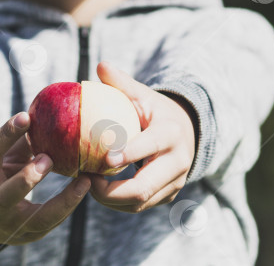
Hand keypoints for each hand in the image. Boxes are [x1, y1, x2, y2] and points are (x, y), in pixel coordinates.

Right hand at [0, 112, 90, 244]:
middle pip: (6, 196)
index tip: (25, 116)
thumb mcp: (3, 158)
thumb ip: (20, 139)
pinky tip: (86, 186)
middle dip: (27, 179)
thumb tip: (48, 106)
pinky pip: (53, 222)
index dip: (4, 135)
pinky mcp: (30, 236)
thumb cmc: (0, 175)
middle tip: (48, 158)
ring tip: (83, 180)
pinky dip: (70, 205)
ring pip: (36, 218)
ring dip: (62, 200)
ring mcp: (11, 225)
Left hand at [87, 61, 195, 213]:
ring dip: (110, 200)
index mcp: (171, 133)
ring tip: (87, 185)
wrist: (187, 131)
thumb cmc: (156, 110)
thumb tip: (100, 66)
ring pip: (140, 203)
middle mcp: (178, 161)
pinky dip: (118, 203)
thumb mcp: (143, 94)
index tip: (104, 157)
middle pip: (143, 187)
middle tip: (86, 180)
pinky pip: (141, 207)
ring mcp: (175, 182)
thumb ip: (122, 83)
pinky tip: (99, 191)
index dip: (128, 154)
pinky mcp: (168, 195)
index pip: (150, 146)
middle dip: (110, 191)